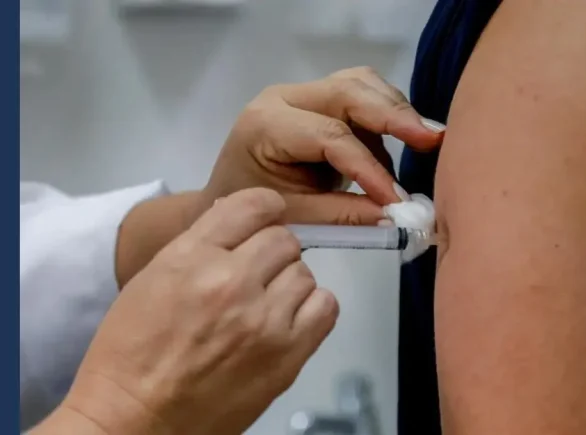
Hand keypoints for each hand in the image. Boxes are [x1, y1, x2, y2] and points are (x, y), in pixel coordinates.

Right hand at [57, 189, 336, 433]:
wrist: (134, 419)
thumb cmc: (133, 356)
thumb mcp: (154, 277)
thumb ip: (202, 245)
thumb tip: (243, 222)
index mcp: (192, 257)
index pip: (254, 205)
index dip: (265, 210)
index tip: (267, 219)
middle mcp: (231, 282)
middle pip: (284, 239)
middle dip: (272, 253)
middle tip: (255, 275)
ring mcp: (263, 320)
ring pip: (305, 273)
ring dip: (288, 284)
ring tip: (264, 306)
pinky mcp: (286, 355)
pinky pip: (326, 308)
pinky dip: (312, 309)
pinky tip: (289, 320)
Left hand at [204, 66, 444, 224]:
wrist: (231, 197)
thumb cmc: (254, 212)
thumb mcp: (297, 218)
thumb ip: (346, 215)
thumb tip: (397, 216)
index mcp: (266, 124)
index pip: (330, 136)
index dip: (370, 168)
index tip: (397, 200)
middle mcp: (285, 97)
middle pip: (350, 90)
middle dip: (395, 115)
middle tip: (433, 141)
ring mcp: (304, 94)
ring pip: (361, 83)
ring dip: (394, 111)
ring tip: (423, 141)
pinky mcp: (321, 100)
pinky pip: (363, 95)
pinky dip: (387, 116)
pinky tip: (404, 143)